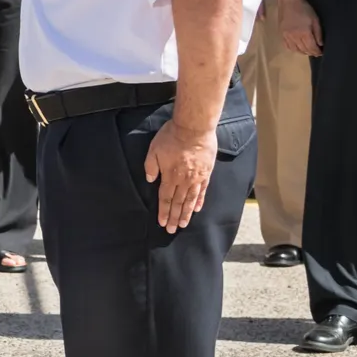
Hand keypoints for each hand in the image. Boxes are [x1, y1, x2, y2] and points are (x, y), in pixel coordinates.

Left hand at [143, 119, 216, 233]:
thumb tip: (150, 180)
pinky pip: (203, 191)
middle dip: (173, 217)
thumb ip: (151, 166)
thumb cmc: (172, 136)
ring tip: (183, 224)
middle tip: (171, 229)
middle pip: (177, 203)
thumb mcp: (154, 149)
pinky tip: (197, 209)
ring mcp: (196, 177)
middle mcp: (184, 180)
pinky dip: (199, 201)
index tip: (161, 222)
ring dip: (186, 213)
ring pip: (190, 200)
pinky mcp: (206, 173)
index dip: (163, 211)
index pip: (165, 198)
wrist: (194, 127)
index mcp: (170, 176)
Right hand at [278, 0, 322, 56]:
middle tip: (316, 52)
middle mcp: (294, 37)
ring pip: (295, 50)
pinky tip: (297, 48)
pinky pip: (287, 46)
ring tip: (307, 51)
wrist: (289, 2)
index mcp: (304, 33)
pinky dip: (293, 49)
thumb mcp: (315, 20)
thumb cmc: (304, 9)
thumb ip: (318, 33)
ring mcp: (286, 36)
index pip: (311, 47)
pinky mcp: (281, 34)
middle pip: (303, 50)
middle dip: (311, 52)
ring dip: (302, 52)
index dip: (317, 52)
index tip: (321, 53)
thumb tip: (320, 44)